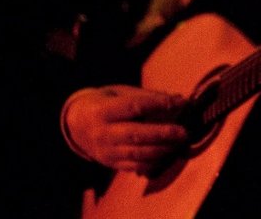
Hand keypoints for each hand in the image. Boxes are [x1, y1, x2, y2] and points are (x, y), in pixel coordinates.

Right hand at [62, 85, 186, 174]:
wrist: (77, 125)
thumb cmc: (105, 103)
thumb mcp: (120, 93)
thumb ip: (148, 96)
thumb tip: (178, 99)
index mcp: (102, 111)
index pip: (134, 107)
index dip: (158, 104)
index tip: (181, 102)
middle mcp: (102, 133)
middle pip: (135, 135)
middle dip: (162, 134)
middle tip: (183, 131)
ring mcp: (106, 152)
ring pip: (136, 154)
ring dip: (162, 150)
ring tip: (180, 143)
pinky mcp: (111, 164)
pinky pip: (134, 167)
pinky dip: (154, 162)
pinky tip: (168, 154)